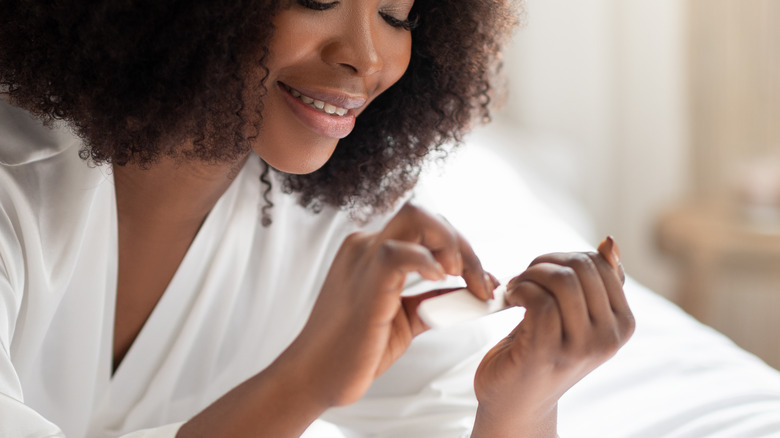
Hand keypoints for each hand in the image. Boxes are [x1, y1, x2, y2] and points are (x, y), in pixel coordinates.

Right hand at [284, 202, 495, 406]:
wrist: (315, 378)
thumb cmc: (354, 352)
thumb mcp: (404, 320)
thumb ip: (432, 301)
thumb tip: (468, 292)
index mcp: (374, 253)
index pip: (426, 229)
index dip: (462, 250)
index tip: (483, 283)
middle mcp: (367, 247)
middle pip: (426, 215)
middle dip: (463, 244)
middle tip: (479, 283)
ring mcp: (364, 259)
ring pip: (417, 217)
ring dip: (453, 245)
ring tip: (461, 280)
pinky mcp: (365, 281)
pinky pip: (399, 253)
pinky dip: (428, 261)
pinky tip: (442, 281)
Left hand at [472, 238, 633, 436]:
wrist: (517, 402)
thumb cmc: (543, 352)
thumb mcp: (577, 317)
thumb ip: (596, 285)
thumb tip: (610, 243)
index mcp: (623, 325)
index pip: (600, 264)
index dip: (565, 258)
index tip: (542, 272)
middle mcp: (608, 339)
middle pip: (582, 267)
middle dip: (546, 262)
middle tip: (525, 277)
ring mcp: (580, 348)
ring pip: (562, 281)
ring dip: (530, 275)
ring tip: (516, 287)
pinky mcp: (547, 352)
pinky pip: (539, 300)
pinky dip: (520, 289)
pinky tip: (511, 298)